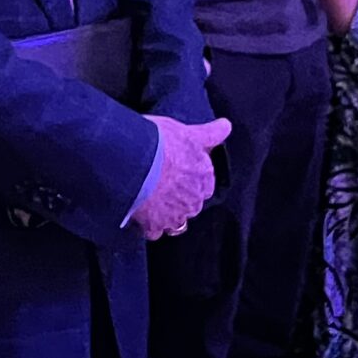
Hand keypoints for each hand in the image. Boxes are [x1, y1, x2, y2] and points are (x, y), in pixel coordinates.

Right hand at [132, 116, 230, 237]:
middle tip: (162, 183)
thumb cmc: (159, 144)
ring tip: (152, 201)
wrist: (131, 162)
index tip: (180, 171)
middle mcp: (194, 199)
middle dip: (181, 197)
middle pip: (192, 203)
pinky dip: (150, 225)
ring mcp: (175, 214)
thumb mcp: (187, 132)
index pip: (206, 183)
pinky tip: (141, 214)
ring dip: (168, 213)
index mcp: (204, 177)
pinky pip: (155, 231)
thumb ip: (209, 133)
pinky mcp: (154, 225)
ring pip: (176, 220)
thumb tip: (226, 125)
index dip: (193, 178)